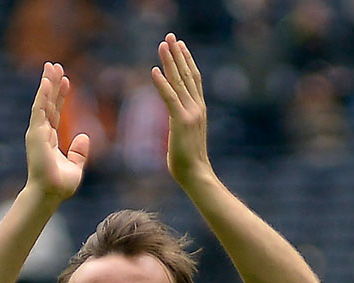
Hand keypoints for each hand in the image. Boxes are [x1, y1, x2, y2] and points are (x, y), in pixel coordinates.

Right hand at [25, 62, 90, 201]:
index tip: (67, 80)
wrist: (49, 194)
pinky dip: (42, 96)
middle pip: (48, 103)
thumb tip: (84, 137)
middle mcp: (41, 133)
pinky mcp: (36, 134)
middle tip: (55, 65)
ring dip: (46, 84)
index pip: (55, 112)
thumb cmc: (59, 185)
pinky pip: (39, 110)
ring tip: (50, 67)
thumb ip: (79, 152)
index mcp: (49, 139)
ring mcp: (37, 132)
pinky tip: (46, 82)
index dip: (60, 96)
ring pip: (42, 102)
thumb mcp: (75, 166)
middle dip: (51, 84)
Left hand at [152, 33, 212, 187]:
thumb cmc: (189, 162)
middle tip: (171, 36)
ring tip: (163, 44)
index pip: (193, 79)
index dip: (186, 61)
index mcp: (199, 110)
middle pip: (187, 74)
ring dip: (170, 61)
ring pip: (179, 81)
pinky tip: (154, 70)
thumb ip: (182, 123)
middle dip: (178, 54)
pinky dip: (162, 83)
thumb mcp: (185, 136)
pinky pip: (169, 98)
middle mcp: (197, 107)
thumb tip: (175, 120)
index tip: (180, 45)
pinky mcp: (180, 122)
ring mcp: (190, 113)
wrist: (197, 175)